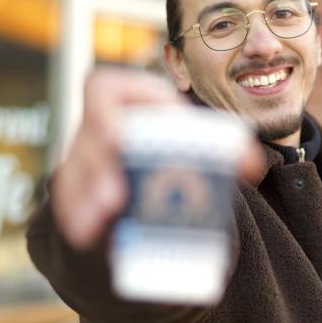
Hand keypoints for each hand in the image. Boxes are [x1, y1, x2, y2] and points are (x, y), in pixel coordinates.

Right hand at [52, 67, 262, 248]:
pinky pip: (69, 199)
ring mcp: (81, 156)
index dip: (112, 109)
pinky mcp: (76, 188)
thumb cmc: (171, 140)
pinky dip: (78, 216)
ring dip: (88, 194)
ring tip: (105, 216)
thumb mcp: (196, 136)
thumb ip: (226, 148)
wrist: (145, 160)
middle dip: (100, 162)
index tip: (125, 137)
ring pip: (75, 170)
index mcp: (122, 98)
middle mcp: (95, 125)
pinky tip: (88, 234)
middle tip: (115, 193)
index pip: (104, 88)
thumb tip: (253, 165)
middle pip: (87, 135)